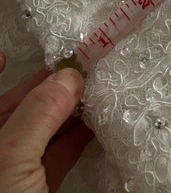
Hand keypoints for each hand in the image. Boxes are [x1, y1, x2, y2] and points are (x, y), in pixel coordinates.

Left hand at [0, 52, 93, 191]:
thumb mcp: (12, 157)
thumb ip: (39, 114)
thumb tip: (70, 77)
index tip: (7, 56)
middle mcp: (0, 150)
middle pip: (22, 109)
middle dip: (47, 86)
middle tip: (78, 63)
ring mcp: (19, 170)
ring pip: (45, 129)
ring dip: (69, 108)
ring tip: (95, 85)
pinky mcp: (41, 187)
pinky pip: (60, 153)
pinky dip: (78, 136)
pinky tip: (96, 120)